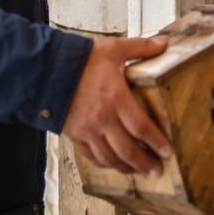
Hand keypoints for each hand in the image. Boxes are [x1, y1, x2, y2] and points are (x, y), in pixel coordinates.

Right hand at [63, 35, 173, 174]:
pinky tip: (113, 164)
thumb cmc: (81, 59)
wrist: (46, 69)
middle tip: (156, 171)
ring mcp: (87, 129)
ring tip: (138, 172)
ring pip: (109, 157)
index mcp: (116, 98)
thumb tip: (164, 42)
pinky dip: (104, 163)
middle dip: (144, 163)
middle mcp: (102, 118)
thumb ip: (141, 47)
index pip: (141, 127)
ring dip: (125, 167)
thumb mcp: (114, 48)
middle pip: (127, 149)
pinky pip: (91, 155)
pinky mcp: (74, 134)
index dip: (156, 142)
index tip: (167, 152)